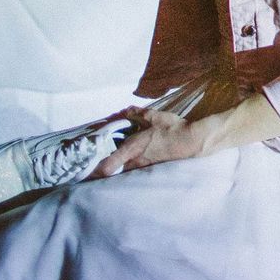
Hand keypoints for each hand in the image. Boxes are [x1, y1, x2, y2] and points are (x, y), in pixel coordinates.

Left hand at [89, 106, 204, 178]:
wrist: (192, 141)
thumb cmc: (172, 129)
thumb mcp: (153, 116)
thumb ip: (136, 113)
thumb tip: (123, 111)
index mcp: (131, 148)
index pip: (107, 166)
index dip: (94, 168)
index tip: (87, 164)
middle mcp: (135, 161)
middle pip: (113, 169)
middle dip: (105, 163)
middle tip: (99, 156)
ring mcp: (144, 166)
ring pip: (124, 168)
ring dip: (119, 163)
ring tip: (115, 155)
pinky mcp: (152, 167)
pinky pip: (135, 167)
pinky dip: (131, 163)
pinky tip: (137, 154)